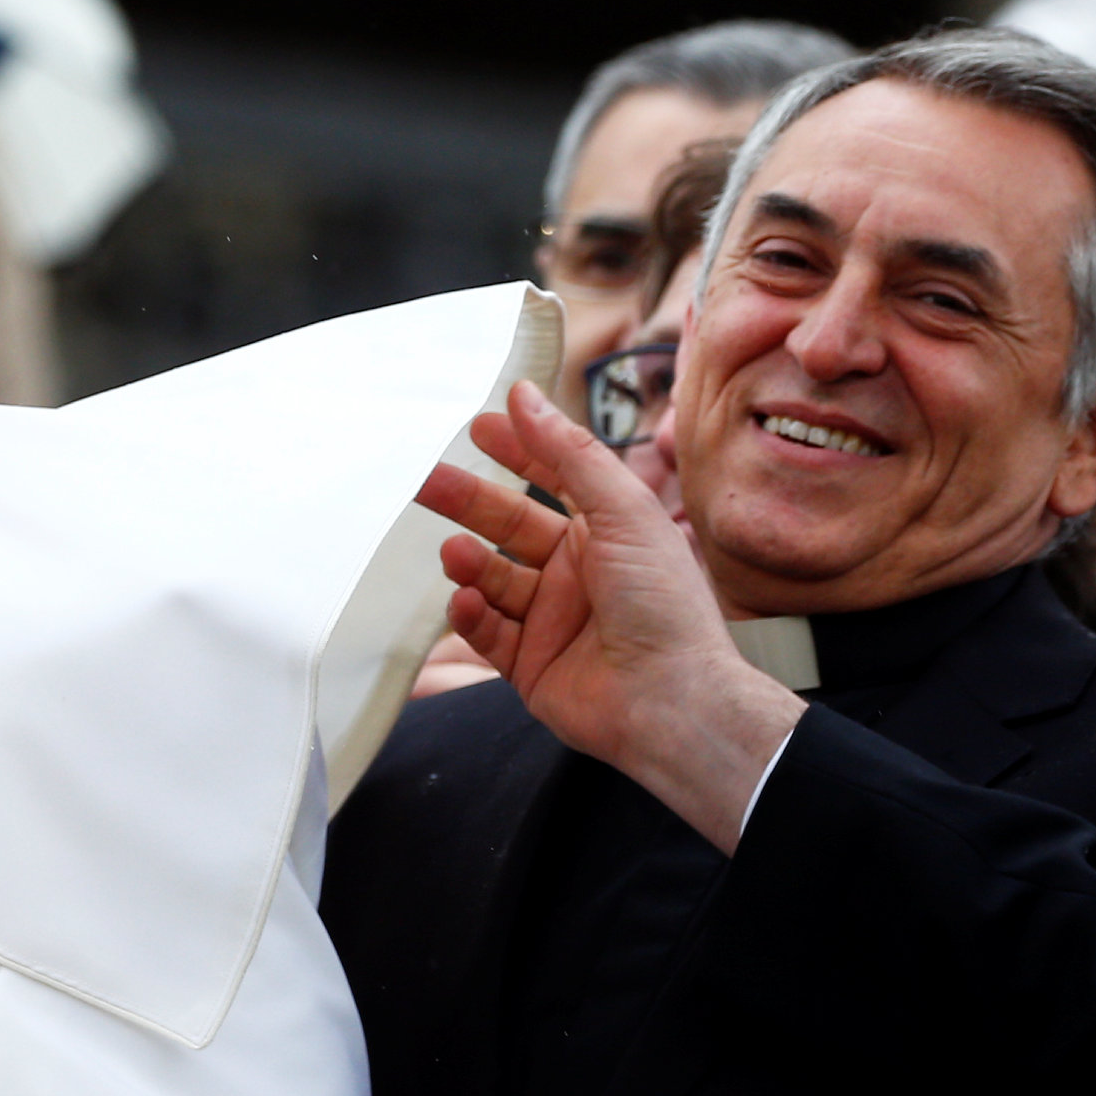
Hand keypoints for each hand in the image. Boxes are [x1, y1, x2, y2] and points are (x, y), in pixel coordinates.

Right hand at [420, 380, 802, 850]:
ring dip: (469, 563)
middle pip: (508, 525)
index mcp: (605, 532)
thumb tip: (526, 395)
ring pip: (491, 578)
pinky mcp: (528, 664)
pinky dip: (472, 615)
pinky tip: (468, 601)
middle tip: (423, 480)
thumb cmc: (664, 605)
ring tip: (454, 553)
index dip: (517, 450)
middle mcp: (576, 572)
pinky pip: (486, 632)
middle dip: (468, 501)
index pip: (552, 478)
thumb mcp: (624, 513)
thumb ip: (570, 454)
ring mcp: (550, 619)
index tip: (476, 427)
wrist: (672, 701)